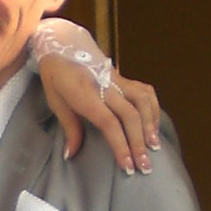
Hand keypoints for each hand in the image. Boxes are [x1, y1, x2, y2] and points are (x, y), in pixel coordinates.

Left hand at [39, 54, 161, 170]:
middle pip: (130, 116)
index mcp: (86, 95)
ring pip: (143, 102)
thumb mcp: (56, 102)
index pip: (109, 123)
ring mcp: (117, 80)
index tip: (128, 166)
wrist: (62, 44)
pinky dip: (153, 109)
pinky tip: (153, 126)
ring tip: (154, 147)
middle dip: (139, 144)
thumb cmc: (56, 77)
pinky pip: (145, 92)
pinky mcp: (124, 77)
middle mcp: (106, 86)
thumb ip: (69, 128)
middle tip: (145, 166)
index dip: (121, 146)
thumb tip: (72, 155)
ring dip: (151, 126)